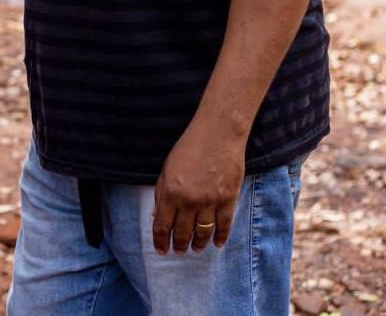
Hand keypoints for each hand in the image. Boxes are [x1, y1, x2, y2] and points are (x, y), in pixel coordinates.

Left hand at [152, 120, 245, 254]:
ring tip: (195, 249)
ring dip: (198, 244)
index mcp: (170, 191)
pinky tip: (217, 244)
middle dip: (179, 245)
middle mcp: (189, 200)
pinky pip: (224, 226)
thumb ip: (162, 193)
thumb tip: (157, 216)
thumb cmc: (189, 147)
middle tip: (178, 251)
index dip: (161, 241)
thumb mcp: (167, 168)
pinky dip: (221, 237)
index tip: (161, 250)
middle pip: (183, 233)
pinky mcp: (228, 200)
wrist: (218, 133)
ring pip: (203, 233)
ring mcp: (210, 202)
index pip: (162, 225)